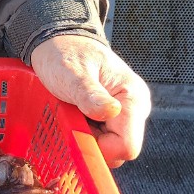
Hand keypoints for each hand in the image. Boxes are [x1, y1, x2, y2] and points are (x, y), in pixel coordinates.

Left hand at [29, 34, 149, 166]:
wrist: (59, 42)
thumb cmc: (64, 53)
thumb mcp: (72, 72)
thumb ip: (90, 94)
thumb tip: (112, 112)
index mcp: (133, 98)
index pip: (126, 146)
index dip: (99, 148)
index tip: (76, 132)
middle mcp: (135, 109)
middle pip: (118, 151)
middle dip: (91, 142)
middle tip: (71, 117)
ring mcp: (125, 114)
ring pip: (109, 147)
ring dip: (86, 137)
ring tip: (72, 113)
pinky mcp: (113, 118)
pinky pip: (102, 139)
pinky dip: (84, 133)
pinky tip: (74, 115)